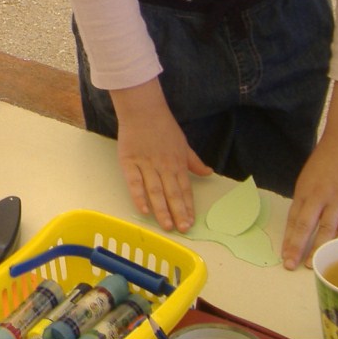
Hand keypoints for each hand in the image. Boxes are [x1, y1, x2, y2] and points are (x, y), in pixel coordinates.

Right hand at [115, 107, 210, 232]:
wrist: (142, 109)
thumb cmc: (163, 126)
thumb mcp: (183, 143)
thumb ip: (194, 161)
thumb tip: (208, 173)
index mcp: (178, 163)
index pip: (185, 189)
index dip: (188, 207)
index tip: (190, 222)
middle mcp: (164, 166)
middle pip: (172, 193)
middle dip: (178, 213)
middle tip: (182, 229)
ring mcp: (146, 164)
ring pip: (155, 191)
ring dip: (162, 209)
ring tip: (167, 226)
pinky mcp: (129, 161)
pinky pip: (134, 182)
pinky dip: (138, 196)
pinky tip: (144, 210)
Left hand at [281, 135, 337, 269]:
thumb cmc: (327, 159)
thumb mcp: (309, 177)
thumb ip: (307, 199)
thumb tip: (301, 222)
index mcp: (304, 190)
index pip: (293, 218)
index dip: (289, 238)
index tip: (284, 255)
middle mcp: (318, 195)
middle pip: (305, 225)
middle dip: (297, 247)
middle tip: (291, 265)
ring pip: (326, 228)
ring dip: (319, 248)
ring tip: (313, 265)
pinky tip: (337, 252)